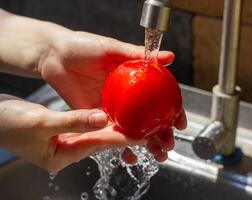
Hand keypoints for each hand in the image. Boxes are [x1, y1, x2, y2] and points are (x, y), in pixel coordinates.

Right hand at [0, 95, 144, 172]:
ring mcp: (64, 143)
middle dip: (122, 136)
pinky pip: (87, 129)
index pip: (97, 145)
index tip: (141, 136)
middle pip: (100, 143)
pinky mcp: (63, 133)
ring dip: (113, 129)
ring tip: (134, 122)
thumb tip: (102, 118)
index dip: (120, 139)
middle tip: (145, 129)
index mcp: (60, 155)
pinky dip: (100, 123)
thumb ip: (73, 121)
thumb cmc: (9, 123)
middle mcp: (66, 152)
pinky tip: (111, 116)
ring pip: (96, 136)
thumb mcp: (41, 121)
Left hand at [38, 31, 185, 162]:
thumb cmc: (83, 46)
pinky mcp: (94, 118)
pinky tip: (130, 157)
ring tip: (158, 156)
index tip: (180, 123)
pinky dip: (120, 147)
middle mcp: (126, 98)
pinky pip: (109, 134)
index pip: (159, 98)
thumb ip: (137, 54)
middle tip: (169, 145)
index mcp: (134, 81)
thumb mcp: (112, 49)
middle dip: (162, 134)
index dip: (173, 111)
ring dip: (146, 144)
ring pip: (132, 130)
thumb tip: (170, 56)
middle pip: (149, 119)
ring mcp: (111, 109)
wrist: (54, 55)